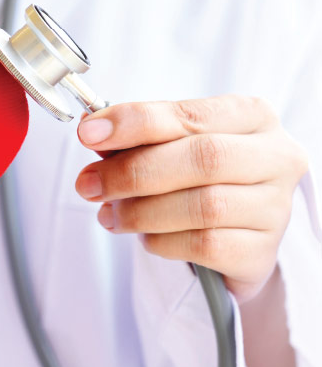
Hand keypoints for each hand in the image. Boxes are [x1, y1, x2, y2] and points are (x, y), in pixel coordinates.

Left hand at [75, 95, 307, 300]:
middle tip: (89, 185)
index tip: (89, 133)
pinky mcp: (262, 252)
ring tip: (110, 216)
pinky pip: (204, 245)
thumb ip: (139, 140)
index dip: (135, 122)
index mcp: (252, 116)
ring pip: (203, 207)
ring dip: (141, 212)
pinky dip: (162, 241)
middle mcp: (276, 157)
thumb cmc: (198, 181)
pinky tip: (145, 238)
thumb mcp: (172, 149)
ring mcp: (276, 207)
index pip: (190, 114)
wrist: (234, 238)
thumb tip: (92, 131)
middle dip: (133, 172)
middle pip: (202, 159)